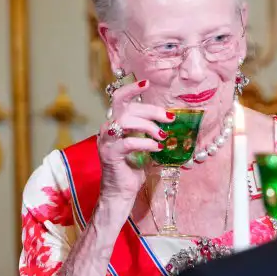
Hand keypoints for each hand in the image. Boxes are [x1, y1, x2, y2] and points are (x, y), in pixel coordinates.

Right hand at [97, 79, 171, 204]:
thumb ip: (150, 131)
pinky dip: (145, 143)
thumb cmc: (132, 169)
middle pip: (128, 108)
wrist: (121, 193)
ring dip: (148, 126)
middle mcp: (108, 130)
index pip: (119, 99)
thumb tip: (169, 120)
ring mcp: (107, 142)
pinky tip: (156, 147)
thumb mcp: (143, 145)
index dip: (132, 89)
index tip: (147, 83)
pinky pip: (128, 142)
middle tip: (169, 118)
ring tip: (162, 135)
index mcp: (115, 125)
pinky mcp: (110, 155)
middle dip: (151, 110)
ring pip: (126, 122)